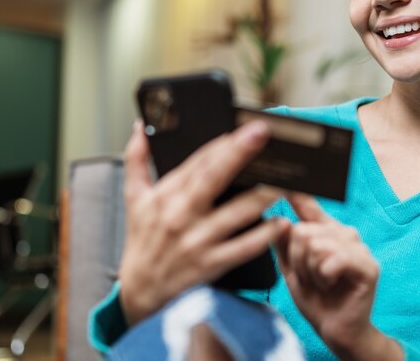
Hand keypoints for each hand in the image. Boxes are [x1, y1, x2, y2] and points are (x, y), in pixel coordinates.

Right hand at [118, 120, 288, 325]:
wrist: (138, 293)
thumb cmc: (142, 240)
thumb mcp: (134, 198)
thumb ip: (136, 159)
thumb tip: (140, 127)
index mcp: (167, 195)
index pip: (198, 161)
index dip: (223, 143)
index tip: (246, 127)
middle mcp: (182, 215)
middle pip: (214, 177)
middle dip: (239, 153)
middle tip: (262, 133)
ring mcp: (198, 240)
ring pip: (236, 212)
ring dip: (262, 195)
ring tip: (285, 179)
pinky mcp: (212, 264)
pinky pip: (243, 248)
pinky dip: (263, 236)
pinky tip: (281, 222)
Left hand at [276, 194, 402, 360]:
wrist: (335, 330)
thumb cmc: (316, 299)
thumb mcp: (290, 270)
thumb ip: (283, 244)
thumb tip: (279, 218)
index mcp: (327, 231)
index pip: (309, 205)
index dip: (298, 191)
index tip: (286, 177)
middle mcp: (345, 233)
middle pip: (303, 231)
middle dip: (298, 261)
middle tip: (311, 278)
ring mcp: (359, 247)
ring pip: (316, 244)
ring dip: (311, 272)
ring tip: (322, 283)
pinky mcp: (368, 265)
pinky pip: (333, 258)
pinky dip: (324, 276)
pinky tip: (332, 284)